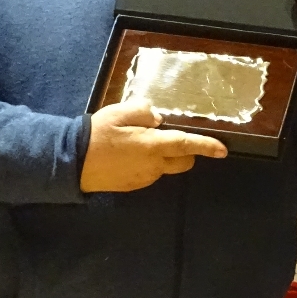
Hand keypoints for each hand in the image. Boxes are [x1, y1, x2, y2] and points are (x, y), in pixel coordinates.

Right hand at [80, 101, 226, 192]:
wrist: (74, 162)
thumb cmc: (97, 134)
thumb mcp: (119, 113)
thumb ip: (143, 112)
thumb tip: (158, 118)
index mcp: (152, 146)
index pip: (187, 145)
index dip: (207, 146)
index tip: (223, 150)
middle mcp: (154, 166)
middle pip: (183, 162)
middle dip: (185, 152)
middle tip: (168, 137)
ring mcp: (145, 178)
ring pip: (166, 168)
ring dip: (163, 157)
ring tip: (137, 143)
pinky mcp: (135, 186)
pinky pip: (151, 174)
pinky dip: (149, 164)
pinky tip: (129, 156)